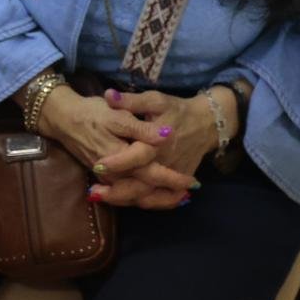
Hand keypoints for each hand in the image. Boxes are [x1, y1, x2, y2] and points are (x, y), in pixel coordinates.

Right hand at [34, 87, 187, 208]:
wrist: (64, 118)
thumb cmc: (92, 113)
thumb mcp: (116, 115)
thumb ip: (141, 128)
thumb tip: (165, 134)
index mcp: (120, 157)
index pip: (150, 173)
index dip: (171, 178)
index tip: (191, 180)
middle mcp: (114, 173)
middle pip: (145, 191)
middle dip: (168, 194)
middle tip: (191, 192)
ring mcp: (109, 178)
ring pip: (136, 197)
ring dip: (158, 199)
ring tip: (180, 198)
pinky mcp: (106, 177)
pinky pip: (127, 194)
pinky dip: (143, 197)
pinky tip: (156, 194)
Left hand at [88, 89, 216, 209]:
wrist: (206, 123)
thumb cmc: (177, 110)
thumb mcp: (155, 100)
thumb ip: (131, 101)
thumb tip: (108, 95)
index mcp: (158, 143)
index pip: (136, 157)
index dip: (117, 163)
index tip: (97, 166)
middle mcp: (166, 163)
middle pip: (141, 184)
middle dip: (117, 191)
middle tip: (93, 193)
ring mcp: (174, 176)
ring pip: (150, 195)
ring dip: (127, 200)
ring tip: (103, 198)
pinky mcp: (180, 183)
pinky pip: (163, 199)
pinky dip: (146, 203)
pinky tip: (127, 202)